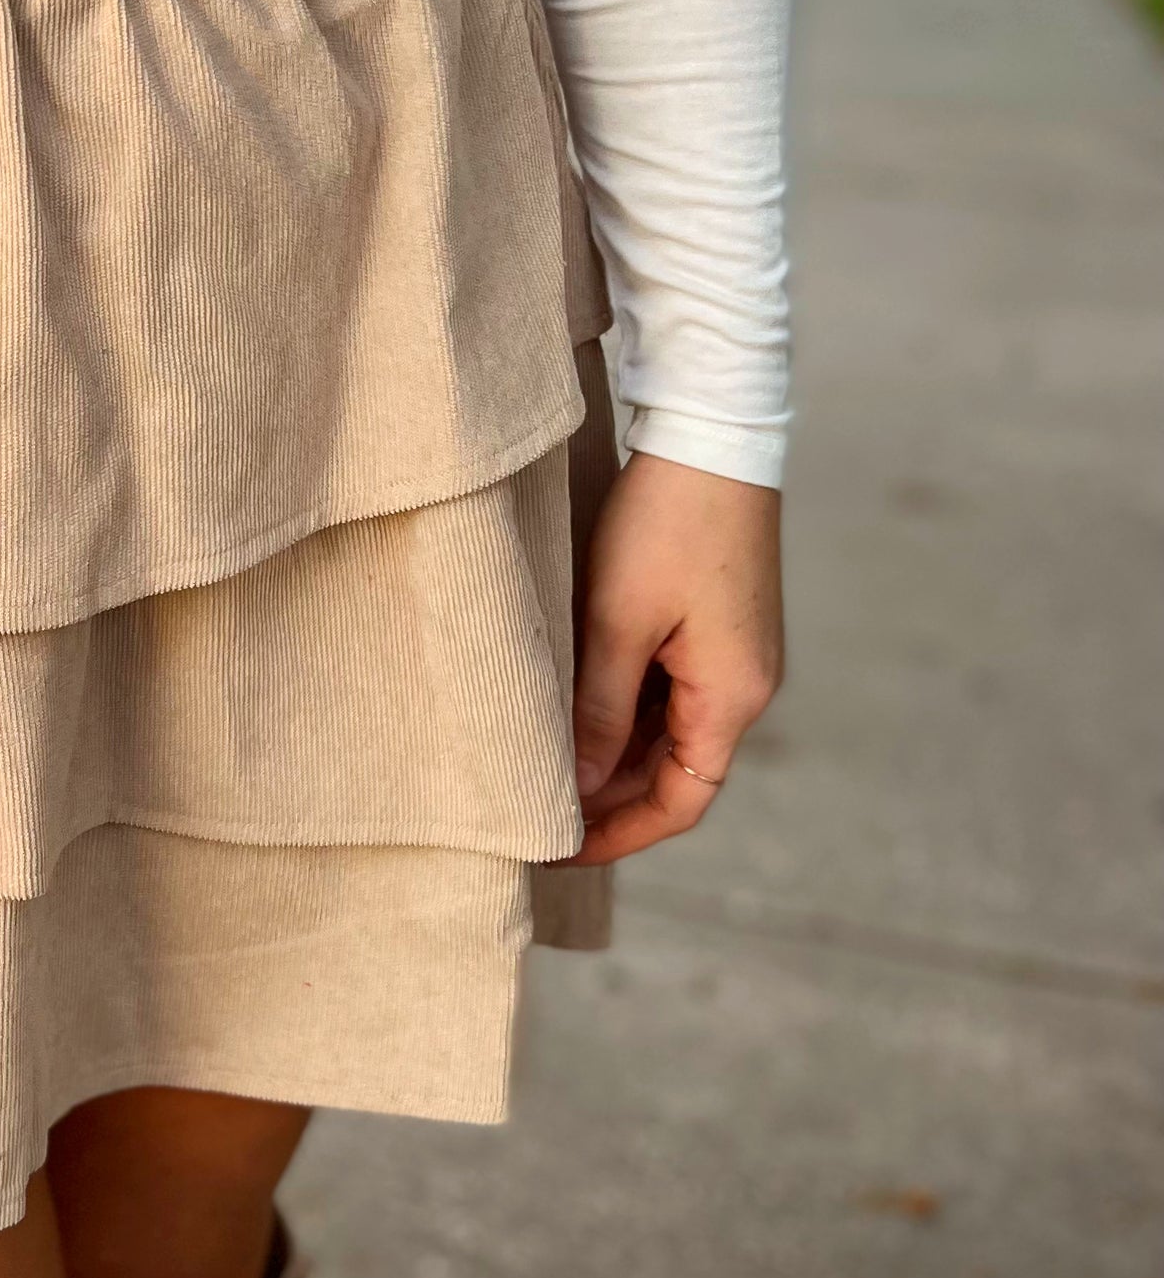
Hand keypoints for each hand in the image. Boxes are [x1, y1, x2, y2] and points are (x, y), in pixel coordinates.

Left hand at [569, 452, 782, 866]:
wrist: (713, 429)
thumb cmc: (668, 520)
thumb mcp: (618, 622)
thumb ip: (597, 712)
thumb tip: (574, 788)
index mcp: (733, 696)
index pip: (681, 801)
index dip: (620, 834)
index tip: (556, 848)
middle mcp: (745, 686)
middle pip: (674, 773)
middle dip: (606, 799)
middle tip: (532, 814)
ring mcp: (733, 655)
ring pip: (667, 733)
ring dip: (610, 755)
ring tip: (541, 767)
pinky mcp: (716, 625)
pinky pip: (668, 692)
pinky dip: (622, 712)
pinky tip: (570, 711)